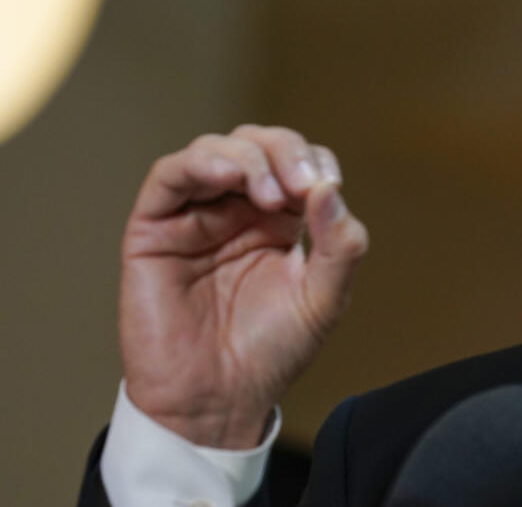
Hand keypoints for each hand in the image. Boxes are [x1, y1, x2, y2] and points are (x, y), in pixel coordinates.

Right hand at [118, 124, 367, 447]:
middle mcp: (237, 209)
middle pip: (259, 144)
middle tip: (303, 184)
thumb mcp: (325, 299)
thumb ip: (340, 245)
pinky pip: (170, 175)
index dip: (315, 160)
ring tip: (270, 193)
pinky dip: (200, 162)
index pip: (300, 162)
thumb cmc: (270, 353)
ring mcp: (196, 215)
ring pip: (216, 149)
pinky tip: (226, 175)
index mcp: (281, 219)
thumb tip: (331, 188)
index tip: (328, 186)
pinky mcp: (155, 228)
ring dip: (248, 157)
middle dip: (286, 151)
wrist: (217, 401)